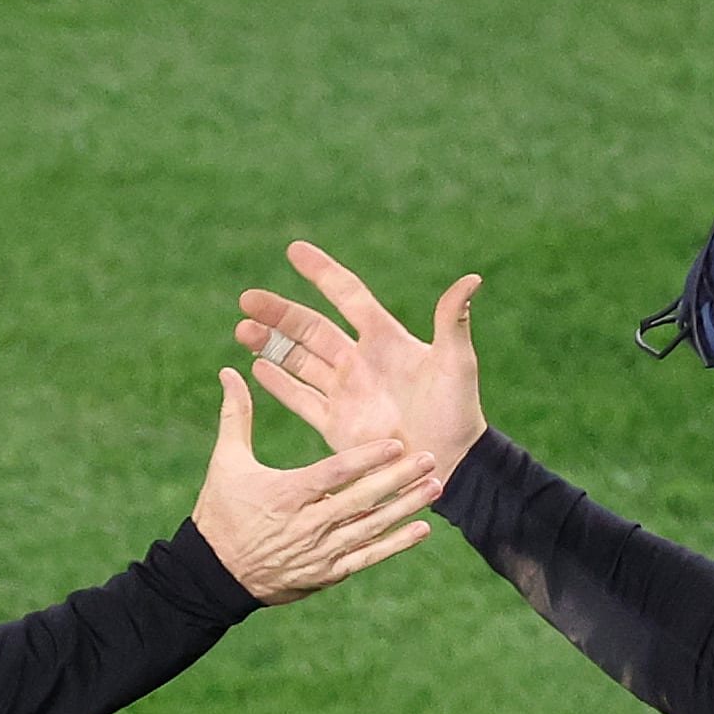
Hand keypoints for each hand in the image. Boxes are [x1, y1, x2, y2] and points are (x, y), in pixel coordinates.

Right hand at [191, 368, 439, 604]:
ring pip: (369, 528)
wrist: (216, 574)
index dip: (364, 460)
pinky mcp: (328, 573)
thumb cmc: (221, 512)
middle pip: (360, 500)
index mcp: (285, 494)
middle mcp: (307, 525)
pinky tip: (421, 529)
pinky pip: (366, 558)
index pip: (332, 474)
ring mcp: (320, 552)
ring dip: (405, 508)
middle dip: (397, 480)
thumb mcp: (226, 463)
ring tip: (434, 488)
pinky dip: (395, 545)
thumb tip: (229, 372)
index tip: (394, 444)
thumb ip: (236, 416)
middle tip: (428, 459)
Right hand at [234, 240, 486, 481]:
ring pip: (299, 360)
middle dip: (279, 313)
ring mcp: (345, 392)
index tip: (294, 250)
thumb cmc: (458, 411)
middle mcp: (359, 361)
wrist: (450, 463)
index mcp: (385, 339)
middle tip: (247, 299)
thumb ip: (453, 321)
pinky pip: (301, 399)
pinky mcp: (336, 424)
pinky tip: (257, 368)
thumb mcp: (457, 363)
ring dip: (271, 345)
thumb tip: (471, 279)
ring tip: (242, 330)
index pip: (346, 295)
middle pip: (311, 328)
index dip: (322, 272)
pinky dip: (279, 384)